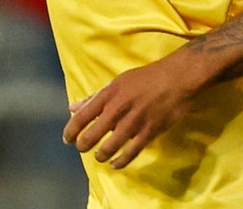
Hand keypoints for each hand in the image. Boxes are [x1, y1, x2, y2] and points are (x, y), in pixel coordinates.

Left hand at [62, 55, 201, 169]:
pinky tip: (115, 164)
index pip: (82, 116)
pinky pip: (131, 152)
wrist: (176, 79)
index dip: (71, 131)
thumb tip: (73, 108)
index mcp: (108, 94)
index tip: (66, 139)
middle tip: (82, 149)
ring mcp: (134, 121)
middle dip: (83, 145)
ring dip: (101, 155)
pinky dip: (121, 161)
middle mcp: (118, 108)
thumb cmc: (144, 79)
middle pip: (93, 134)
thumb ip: (94, 97)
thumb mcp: (117, 82)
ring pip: (110, 146)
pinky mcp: (149, 131)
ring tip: (99, 156)